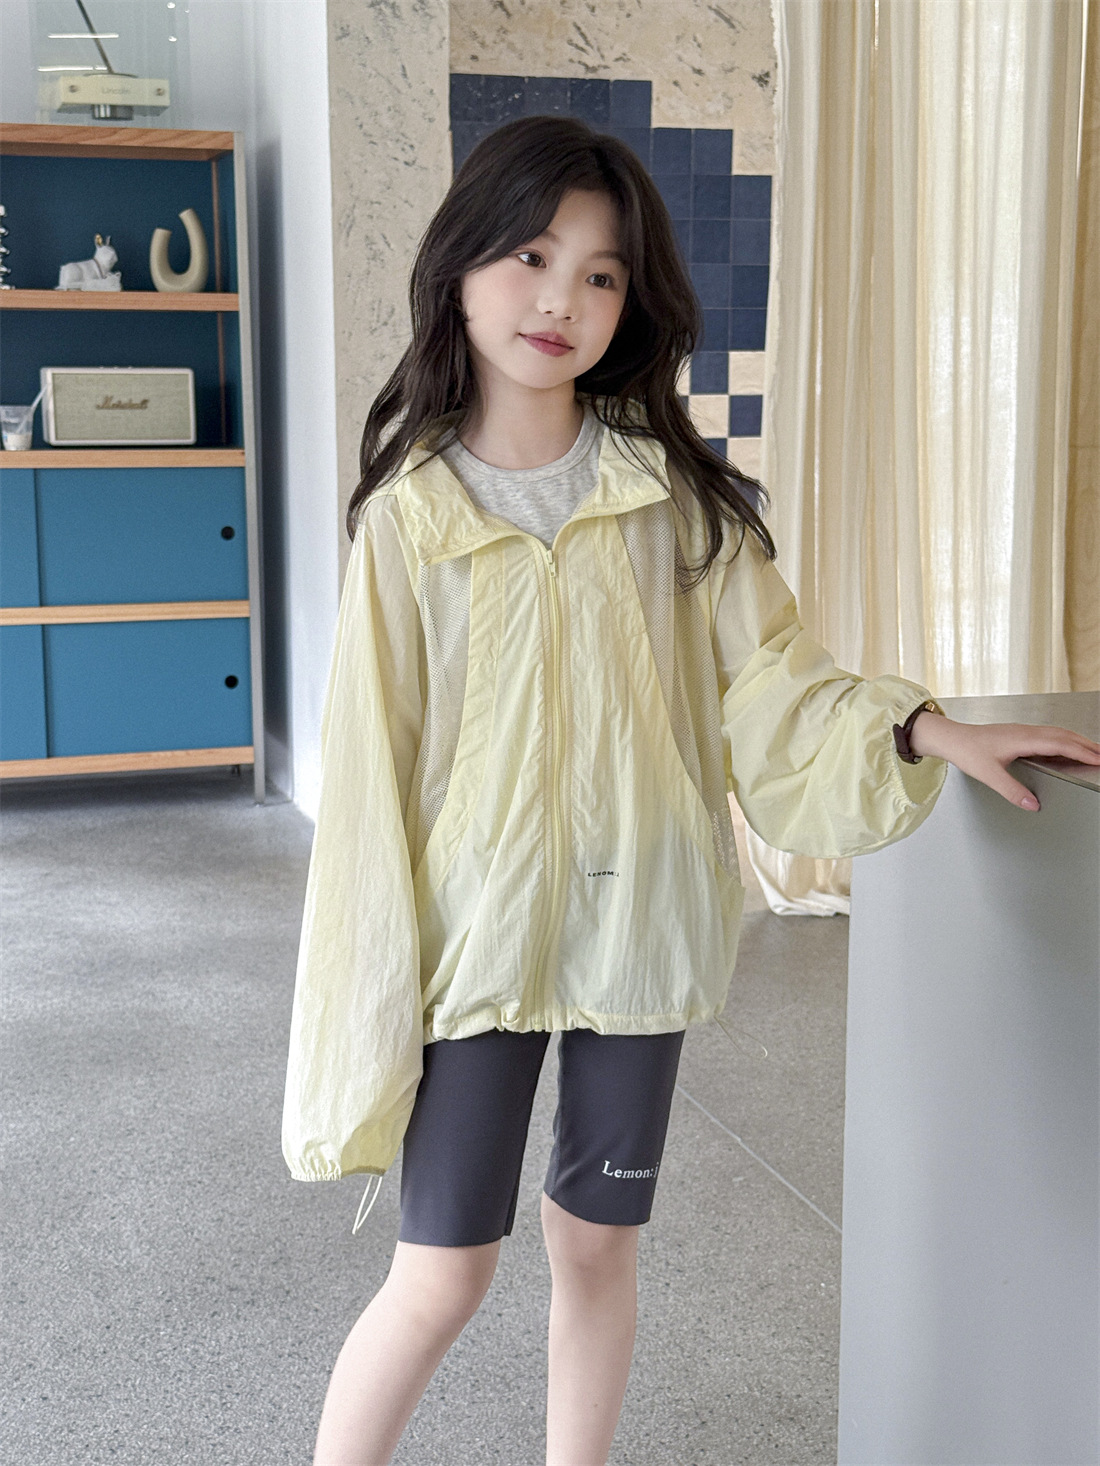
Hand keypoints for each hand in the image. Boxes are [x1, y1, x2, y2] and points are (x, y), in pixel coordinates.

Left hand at [908, 713, 1099, 811]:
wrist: (951, 737)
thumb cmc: (967, 751)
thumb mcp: (989, 775)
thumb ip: (1012, 791)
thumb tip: (1032, 804)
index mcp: (1023, 739)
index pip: (1061, 744)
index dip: (1082, 752)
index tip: (1098, 758)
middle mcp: (1026, 732)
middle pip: (1065, 736)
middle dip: (1087, 745)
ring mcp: (1023, 732)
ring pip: (1058, 734)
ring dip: (1077, 741)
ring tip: (1092, 751)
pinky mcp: (1018, 735)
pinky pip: (1049, 736)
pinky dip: (1064, 741)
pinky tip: (1065, 748)